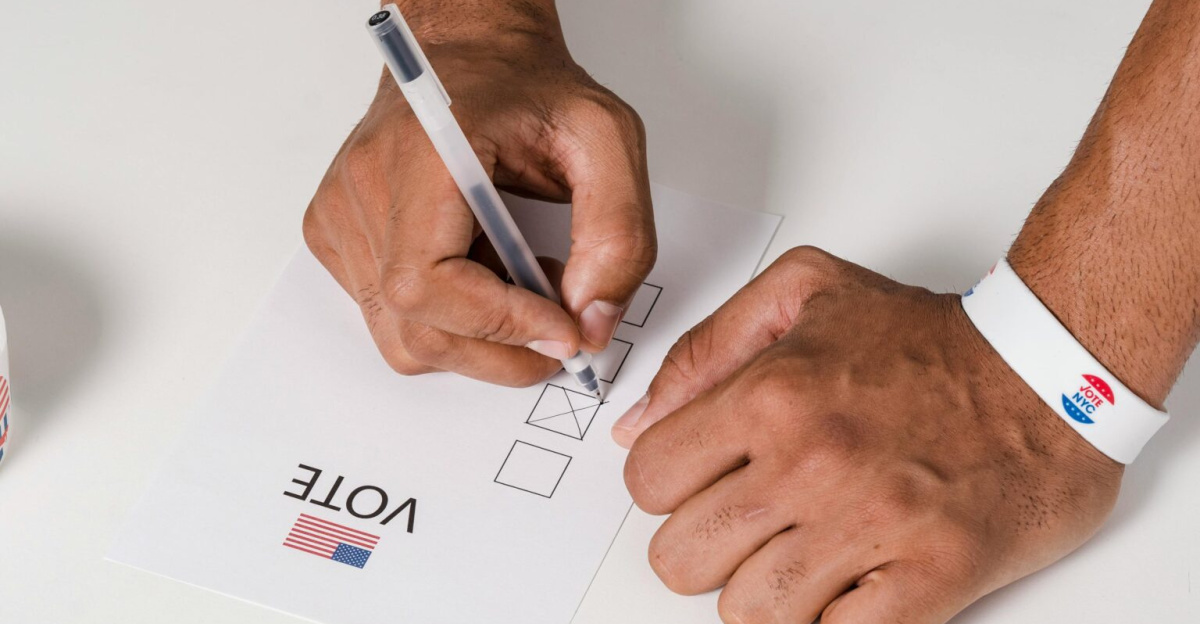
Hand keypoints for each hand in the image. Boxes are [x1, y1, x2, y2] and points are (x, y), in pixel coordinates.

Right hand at [303, 3, 654, 384]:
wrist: (468, 53)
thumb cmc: (525, 87)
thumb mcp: (607, 139)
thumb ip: (618, 234)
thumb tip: (592, 323)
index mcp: (421, 154)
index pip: (427, 284)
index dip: (499, 325)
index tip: (561, 330)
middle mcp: (364, 186)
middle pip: (416, 330)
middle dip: (503, 350)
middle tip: (560, 321)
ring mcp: (340, 215)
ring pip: (404, 338)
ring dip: (478, 336)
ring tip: (521, 281)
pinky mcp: (336, 236)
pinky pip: (390, 318)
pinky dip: (449, 319)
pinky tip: (482, 269)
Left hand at [613, 247, 1122, 623]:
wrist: (1051, 372)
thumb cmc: (928, 337)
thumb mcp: (805, 291)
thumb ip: (706, 350)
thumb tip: (636, 425)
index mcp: (771, 395)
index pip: (648, 480)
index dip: (666, 489)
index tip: (701, 485)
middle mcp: (811, 463)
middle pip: (680, 560)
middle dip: (704, 549)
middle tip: (749, 527)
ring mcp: (870, 526)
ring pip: (749, 614)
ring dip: (765, 594)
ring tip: (803, 557)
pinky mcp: (931, 579)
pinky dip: (834, 621)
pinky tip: (851, 584)